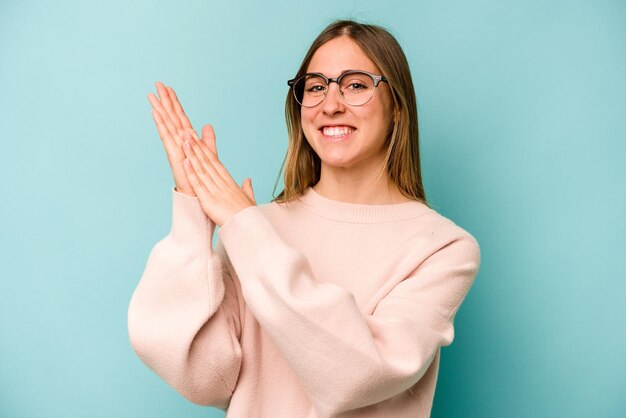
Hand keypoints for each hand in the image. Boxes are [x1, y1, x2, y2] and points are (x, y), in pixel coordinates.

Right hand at [147, 81, 196, 196]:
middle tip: (157, 84)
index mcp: (187, 141)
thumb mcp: (209, 155)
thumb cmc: (202, 179)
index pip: (181, 118)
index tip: (169, 88)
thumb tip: (207, 125)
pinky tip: (156, 114)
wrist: (200, 198)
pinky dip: (162, 126)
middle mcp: (179, 143)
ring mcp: (176, 150)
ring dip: (160, 110)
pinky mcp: (175, 158)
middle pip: (171, 118)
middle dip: (165, 101)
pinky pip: (167, 139)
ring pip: (167, 125)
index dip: (175, 103)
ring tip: (152, 95)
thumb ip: (207, 140)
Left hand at [181, 124, 255, 226]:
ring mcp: (215, 190)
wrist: (248, 229)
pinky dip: (191, 172)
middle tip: (187, 130)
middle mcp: (221, 183)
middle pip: (207, 160)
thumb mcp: (249, 199)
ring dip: (192, 153)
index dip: (205, 148)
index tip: (197, 137)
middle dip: (196, 145)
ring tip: (184, 139)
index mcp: (229, 182)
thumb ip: (247, 188)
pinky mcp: (209, 200)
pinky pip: (199, 184)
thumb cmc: (248, 217)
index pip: (214, 161)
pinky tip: (185, 161)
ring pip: (202, 168)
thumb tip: (248, 179)